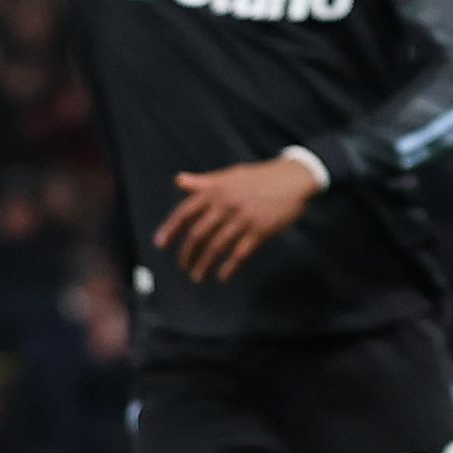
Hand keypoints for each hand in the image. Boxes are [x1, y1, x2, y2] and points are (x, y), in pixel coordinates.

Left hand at [150, 154, 320, 282]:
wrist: (292, 179)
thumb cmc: (259, 177)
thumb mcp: (230, 175)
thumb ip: (203, 182)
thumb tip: (179, 181)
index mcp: (215, 191)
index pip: (185, 212)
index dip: (170, 229)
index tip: (160, 244)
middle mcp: (226, 205)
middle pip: (198, 234)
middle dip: (188, 253)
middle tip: (184, 266)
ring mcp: (243, 218)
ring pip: (217, 246)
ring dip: (204, 264)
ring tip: (197, 276)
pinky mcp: (260, 230)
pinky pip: (240, 253)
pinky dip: (230, 267)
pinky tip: (223, 276)